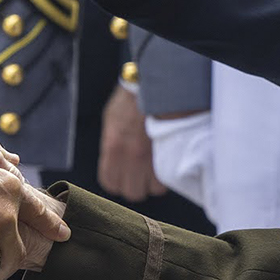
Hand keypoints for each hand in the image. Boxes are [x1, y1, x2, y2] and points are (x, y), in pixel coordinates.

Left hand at [97, 86, 164, 200]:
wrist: (156, 87)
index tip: (123, 176)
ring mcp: (151, 158)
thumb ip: (110, 143)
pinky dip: (167, 175)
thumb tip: (113, 159)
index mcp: (113, 149)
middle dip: (137, 186)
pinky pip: (168, 179)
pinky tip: (165, 163)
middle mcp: (130, 158)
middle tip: (141, 174)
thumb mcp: (111, 119)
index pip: (110, 183)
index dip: (118, 182)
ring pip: (153, 189)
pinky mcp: (168, 156)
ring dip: (154, 182)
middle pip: (132, 192)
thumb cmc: (132, 100)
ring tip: (155, 168)